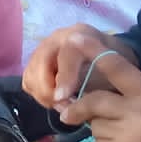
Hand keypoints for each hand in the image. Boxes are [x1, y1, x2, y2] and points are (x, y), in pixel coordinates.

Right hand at [24, 24, 140, 111]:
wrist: (109, 59)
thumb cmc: (112, 67)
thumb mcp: (111, 75)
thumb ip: (92, 85)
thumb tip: (73, 105)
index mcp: (80, 34)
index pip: (66, 54)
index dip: (64, 77)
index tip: (63, 98)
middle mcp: (58, 37)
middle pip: (41, 63)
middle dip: (48, 89)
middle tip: (62, 107)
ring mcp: (44, 48)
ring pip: (32, 73)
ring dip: (42, 93)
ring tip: (60, 105)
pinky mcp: (35, 62)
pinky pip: (28, 80)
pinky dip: (37, 93)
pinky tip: (52, 100)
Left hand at [55, 56, 140, 141]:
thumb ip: (133, 100)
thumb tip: (96, 94)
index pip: (120, 68)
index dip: (95, 52)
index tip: (75, 38)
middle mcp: (136, 112)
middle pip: (94, 100)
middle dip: (78, 107)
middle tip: (68, 112)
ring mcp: (124, 136)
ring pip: (94, 125)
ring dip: (100, 131)